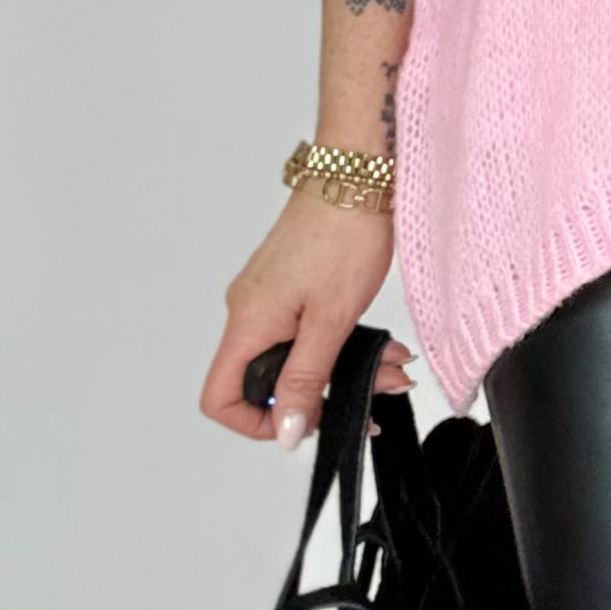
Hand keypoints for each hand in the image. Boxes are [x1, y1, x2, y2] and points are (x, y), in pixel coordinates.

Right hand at [199, 190, 416, 449]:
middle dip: (321, 397)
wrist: (358, 178)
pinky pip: (304, 333)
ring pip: (294, 358)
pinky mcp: (289, 287)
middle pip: (264, 383)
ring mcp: (268, 299)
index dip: (257, 425)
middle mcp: (248, 312)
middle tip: (370, 392)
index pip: (221, 398)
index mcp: (248, 322)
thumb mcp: (331, 322)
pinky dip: (341, 344)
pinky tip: (380, 345)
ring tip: (389, 366)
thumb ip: (306, 381)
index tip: (304, 422)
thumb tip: (287, 431)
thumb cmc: (344, 234)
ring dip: (342, 371)